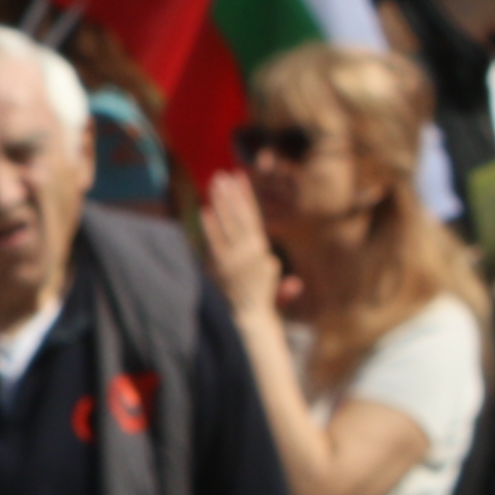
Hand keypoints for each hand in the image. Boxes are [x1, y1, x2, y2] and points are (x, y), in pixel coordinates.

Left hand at [189, 170, 285, 318]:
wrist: (250, 321)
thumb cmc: (259, 301)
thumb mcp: (272, 283)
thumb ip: (277, 275)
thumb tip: (289, 278)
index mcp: (262, 252)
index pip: (253, 216)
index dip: (246, 196)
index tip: (240, 177)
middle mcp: (251, 253)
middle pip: (241, 216)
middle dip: (233, 194)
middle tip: (224, 173)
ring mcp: (236, 259)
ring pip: (229, 225)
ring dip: (222, 203)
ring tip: (215, 183)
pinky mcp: (222, 267)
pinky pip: (215, 243)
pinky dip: (211, 227)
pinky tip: (205, 210)